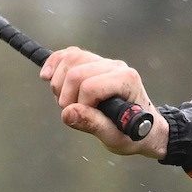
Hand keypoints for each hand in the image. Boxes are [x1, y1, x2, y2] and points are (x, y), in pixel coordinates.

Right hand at [40, 47, 167, 157]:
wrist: (144, 129)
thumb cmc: (133, 134)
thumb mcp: (115, 137)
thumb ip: (93, 124)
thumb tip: (67, 112)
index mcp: (126, 80)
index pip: (89, 86)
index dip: (79, 105)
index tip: (83, 119)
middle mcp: (116, 66)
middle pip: (76, 71)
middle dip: (66, 95)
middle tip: (71, 113)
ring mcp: (105, 62)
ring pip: (71, 59)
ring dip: (59, 82)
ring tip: (65, 101)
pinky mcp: (94, 62)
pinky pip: (70, 55)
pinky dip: (55, 63)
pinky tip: (46, 76)